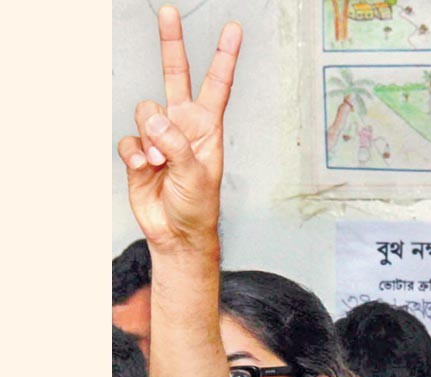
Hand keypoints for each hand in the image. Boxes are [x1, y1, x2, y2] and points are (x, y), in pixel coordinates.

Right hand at [117, 6, 241, 252]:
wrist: (175, 232)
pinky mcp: (139, 151)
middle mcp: (183, 125)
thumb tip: (154, 120)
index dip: (224, 57)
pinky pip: (128, 140)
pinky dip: (134, 155)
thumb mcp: (196, 175)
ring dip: (150, 138)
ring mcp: (159, 136)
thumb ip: (176, 145)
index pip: (217, 85)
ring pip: (144, 112)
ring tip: (159, 163)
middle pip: (175, 76)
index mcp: (208, 127)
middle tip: (168, 12)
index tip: (234, 30)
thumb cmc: (198, 206)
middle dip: (171, 43)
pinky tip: (145, 169)